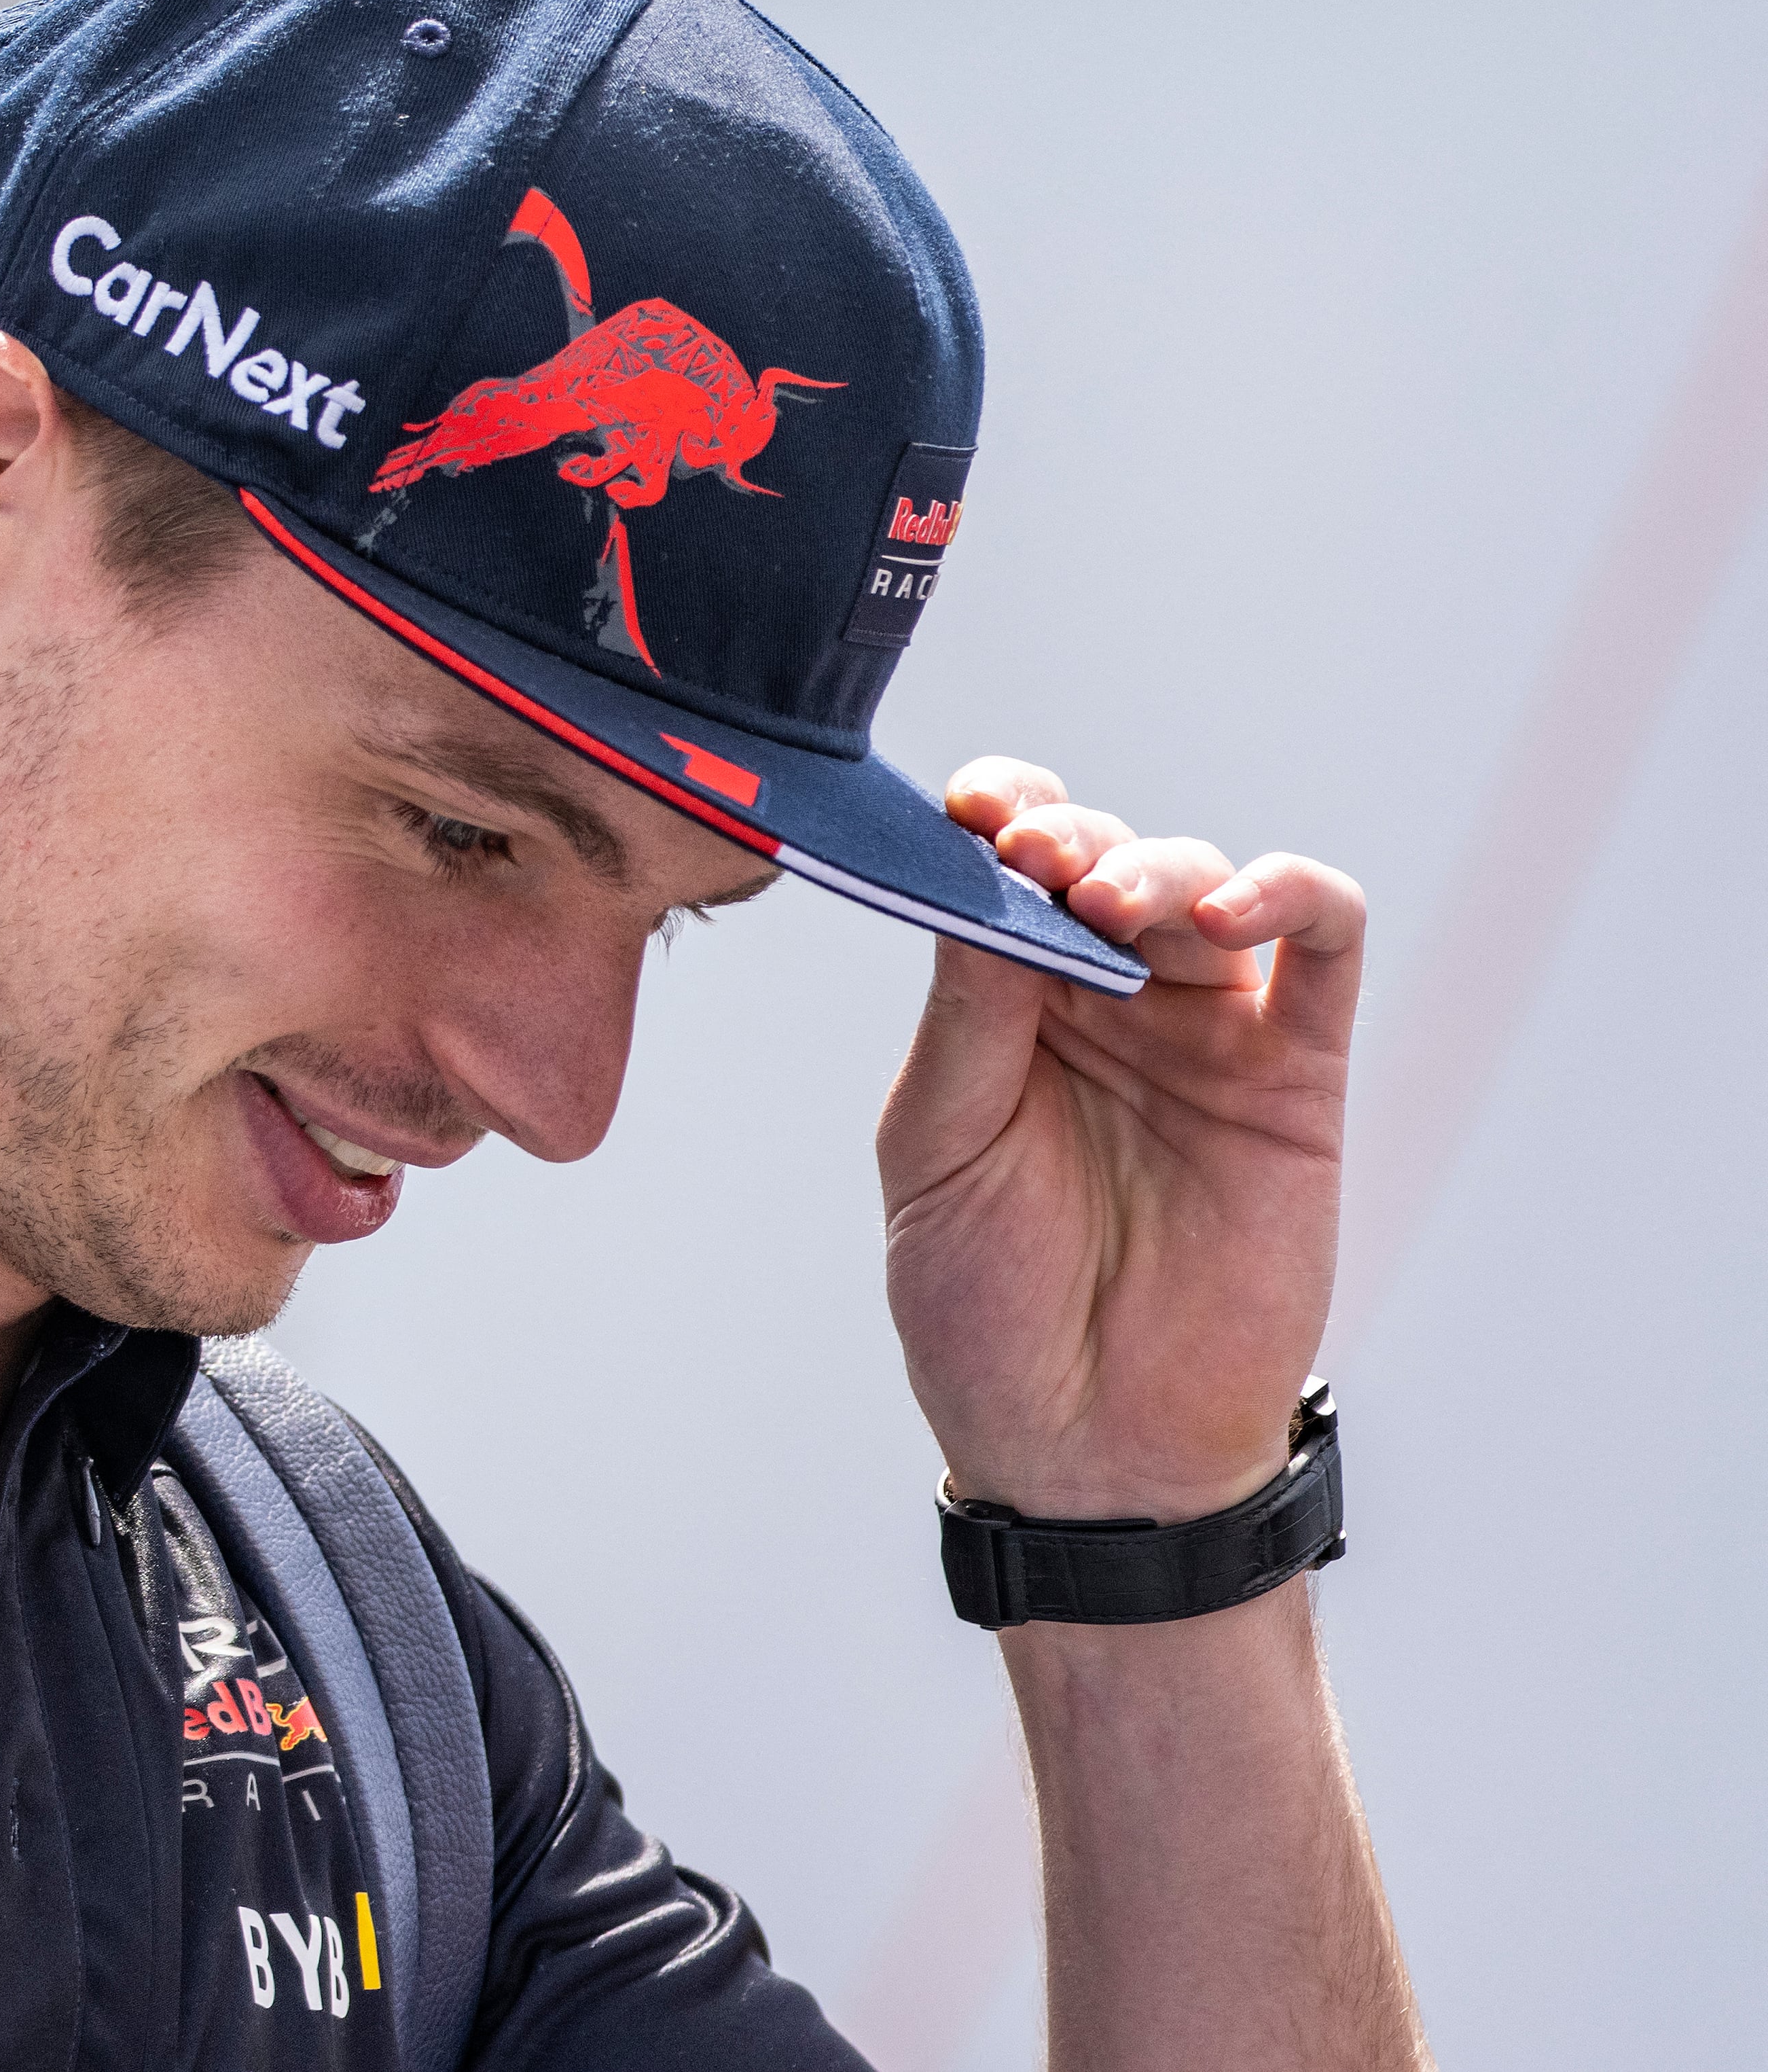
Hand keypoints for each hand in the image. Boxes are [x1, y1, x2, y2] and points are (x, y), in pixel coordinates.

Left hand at [877, 758, 1366, 1522]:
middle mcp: (1105, 1005)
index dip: (998, 815)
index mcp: (1004, 1009)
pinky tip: (1232, 909)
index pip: (1008, 872)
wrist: (1087, 1451)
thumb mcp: (937, 1153)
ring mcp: (1204, 1035)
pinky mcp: (1296, 1078)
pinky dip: (1292, 896)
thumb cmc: (989, 1312)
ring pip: (1206, 885)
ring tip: (1108, 899)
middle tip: (1038, 861)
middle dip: (1071, 840)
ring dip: (1159, 862)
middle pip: (1106, 859)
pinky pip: (1324, 949)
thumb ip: (966, 1019)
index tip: (971, 809)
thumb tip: (979, 883)